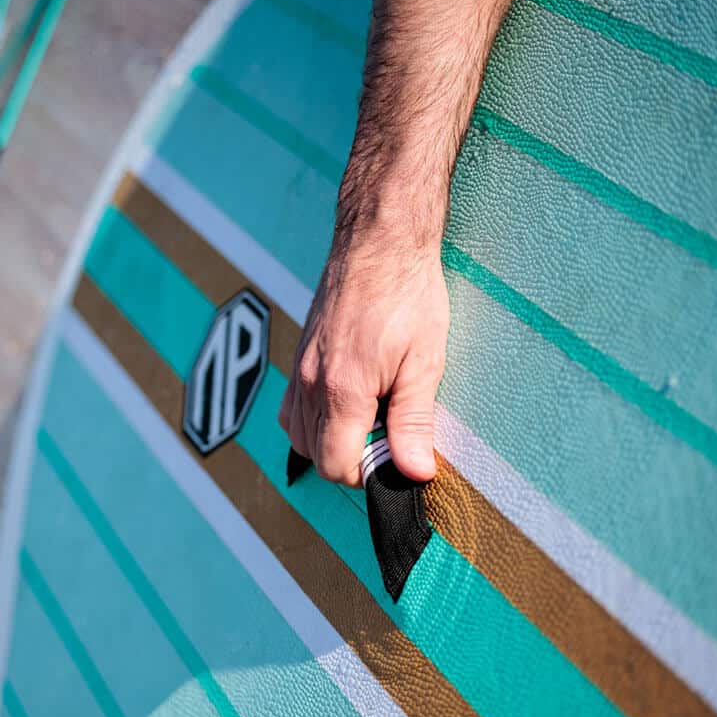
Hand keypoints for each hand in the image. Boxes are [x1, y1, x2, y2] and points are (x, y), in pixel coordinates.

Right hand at [278, 210, 448, 486]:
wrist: (378, 242)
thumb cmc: (405, 293)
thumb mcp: (425, 362)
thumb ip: (413, 422)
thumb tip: (413, 471)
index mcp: (343, 389)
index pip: (337, 465)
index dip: (368, 474)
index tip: (396, 458)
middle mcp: (310, 381)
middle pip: (316, 455)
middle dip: (352, 459)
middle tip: (390, 436)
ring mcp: (299, 368)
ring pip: (298, 434)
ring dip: (331, 441)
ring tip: (371, 419)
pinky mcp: (298, 356)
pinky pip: (291, 408)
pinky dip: (313, 420)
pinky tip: (345, 405)